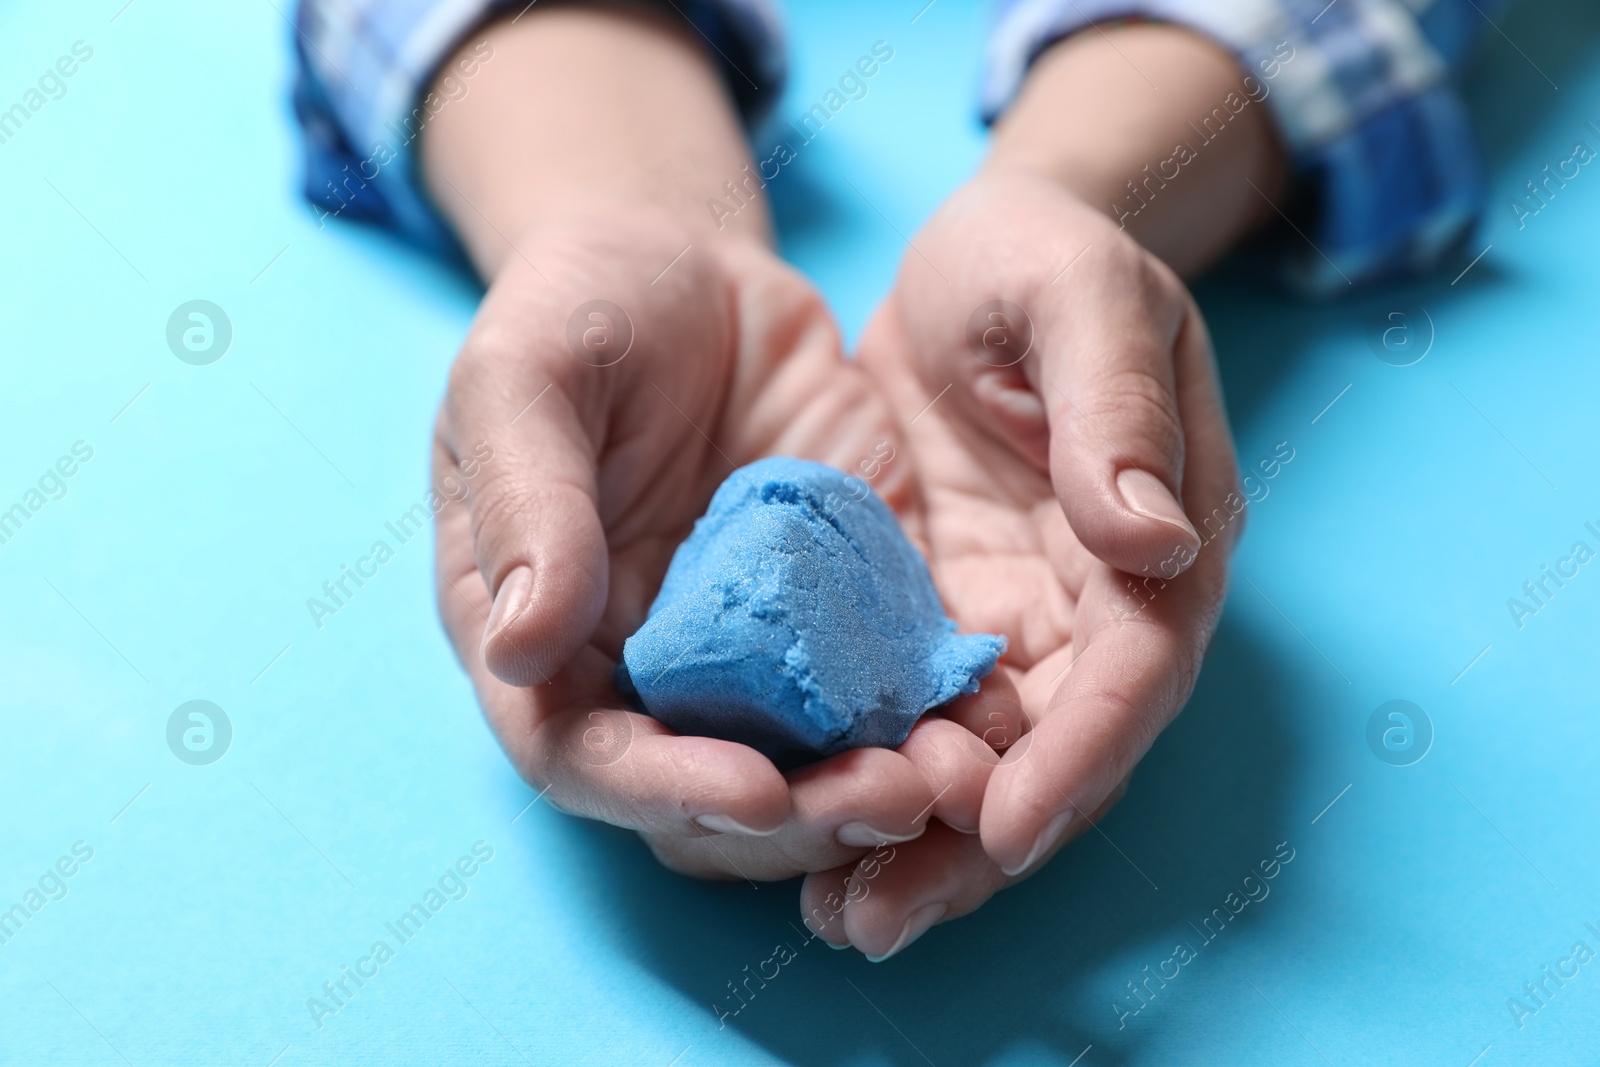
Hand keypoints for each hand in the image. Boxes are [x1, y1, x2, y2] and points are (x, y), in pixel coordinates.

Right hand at [431, 207, 1003, 885]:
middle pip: (706, 792)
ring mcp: (748, 649)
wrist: (688, 266)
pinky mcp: (836, 612)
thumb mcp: (524, 376)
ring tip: (950, 777)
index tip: (756, 794)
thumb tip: (519, 649)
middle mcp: (644, 668)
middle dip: (797, 815)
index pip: (581, 755)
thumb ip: (523, 502)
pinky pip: (878, 688)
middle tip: (894, 797)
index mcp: (543, 634)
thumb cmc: (576, 309)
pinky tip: (988, 717)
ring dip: (870, 789)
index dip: (661, 790)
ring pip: (803, 763)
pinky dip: (926, 718)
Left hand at [801, 170, 1241, 957]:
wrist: (977, 255)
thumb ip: (1117, 407)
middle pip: (1062, 746)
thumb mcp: (1080, 292)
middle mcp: (1099, 598)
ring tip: (837, 916)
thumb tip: (1156, 539)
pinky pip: (920, 716)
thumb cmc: (1040, 253)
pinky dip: (879, 778)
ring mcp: (1020, 616)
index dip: (1081, 750)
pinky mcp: (944, 616)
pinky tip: (807, 829)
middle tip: (882, 912)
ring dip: (925, 842)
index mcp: (1161, 529)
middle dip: (985, 840)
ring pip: (990, 756)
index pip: (1136, 663)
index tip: (1002, 821)